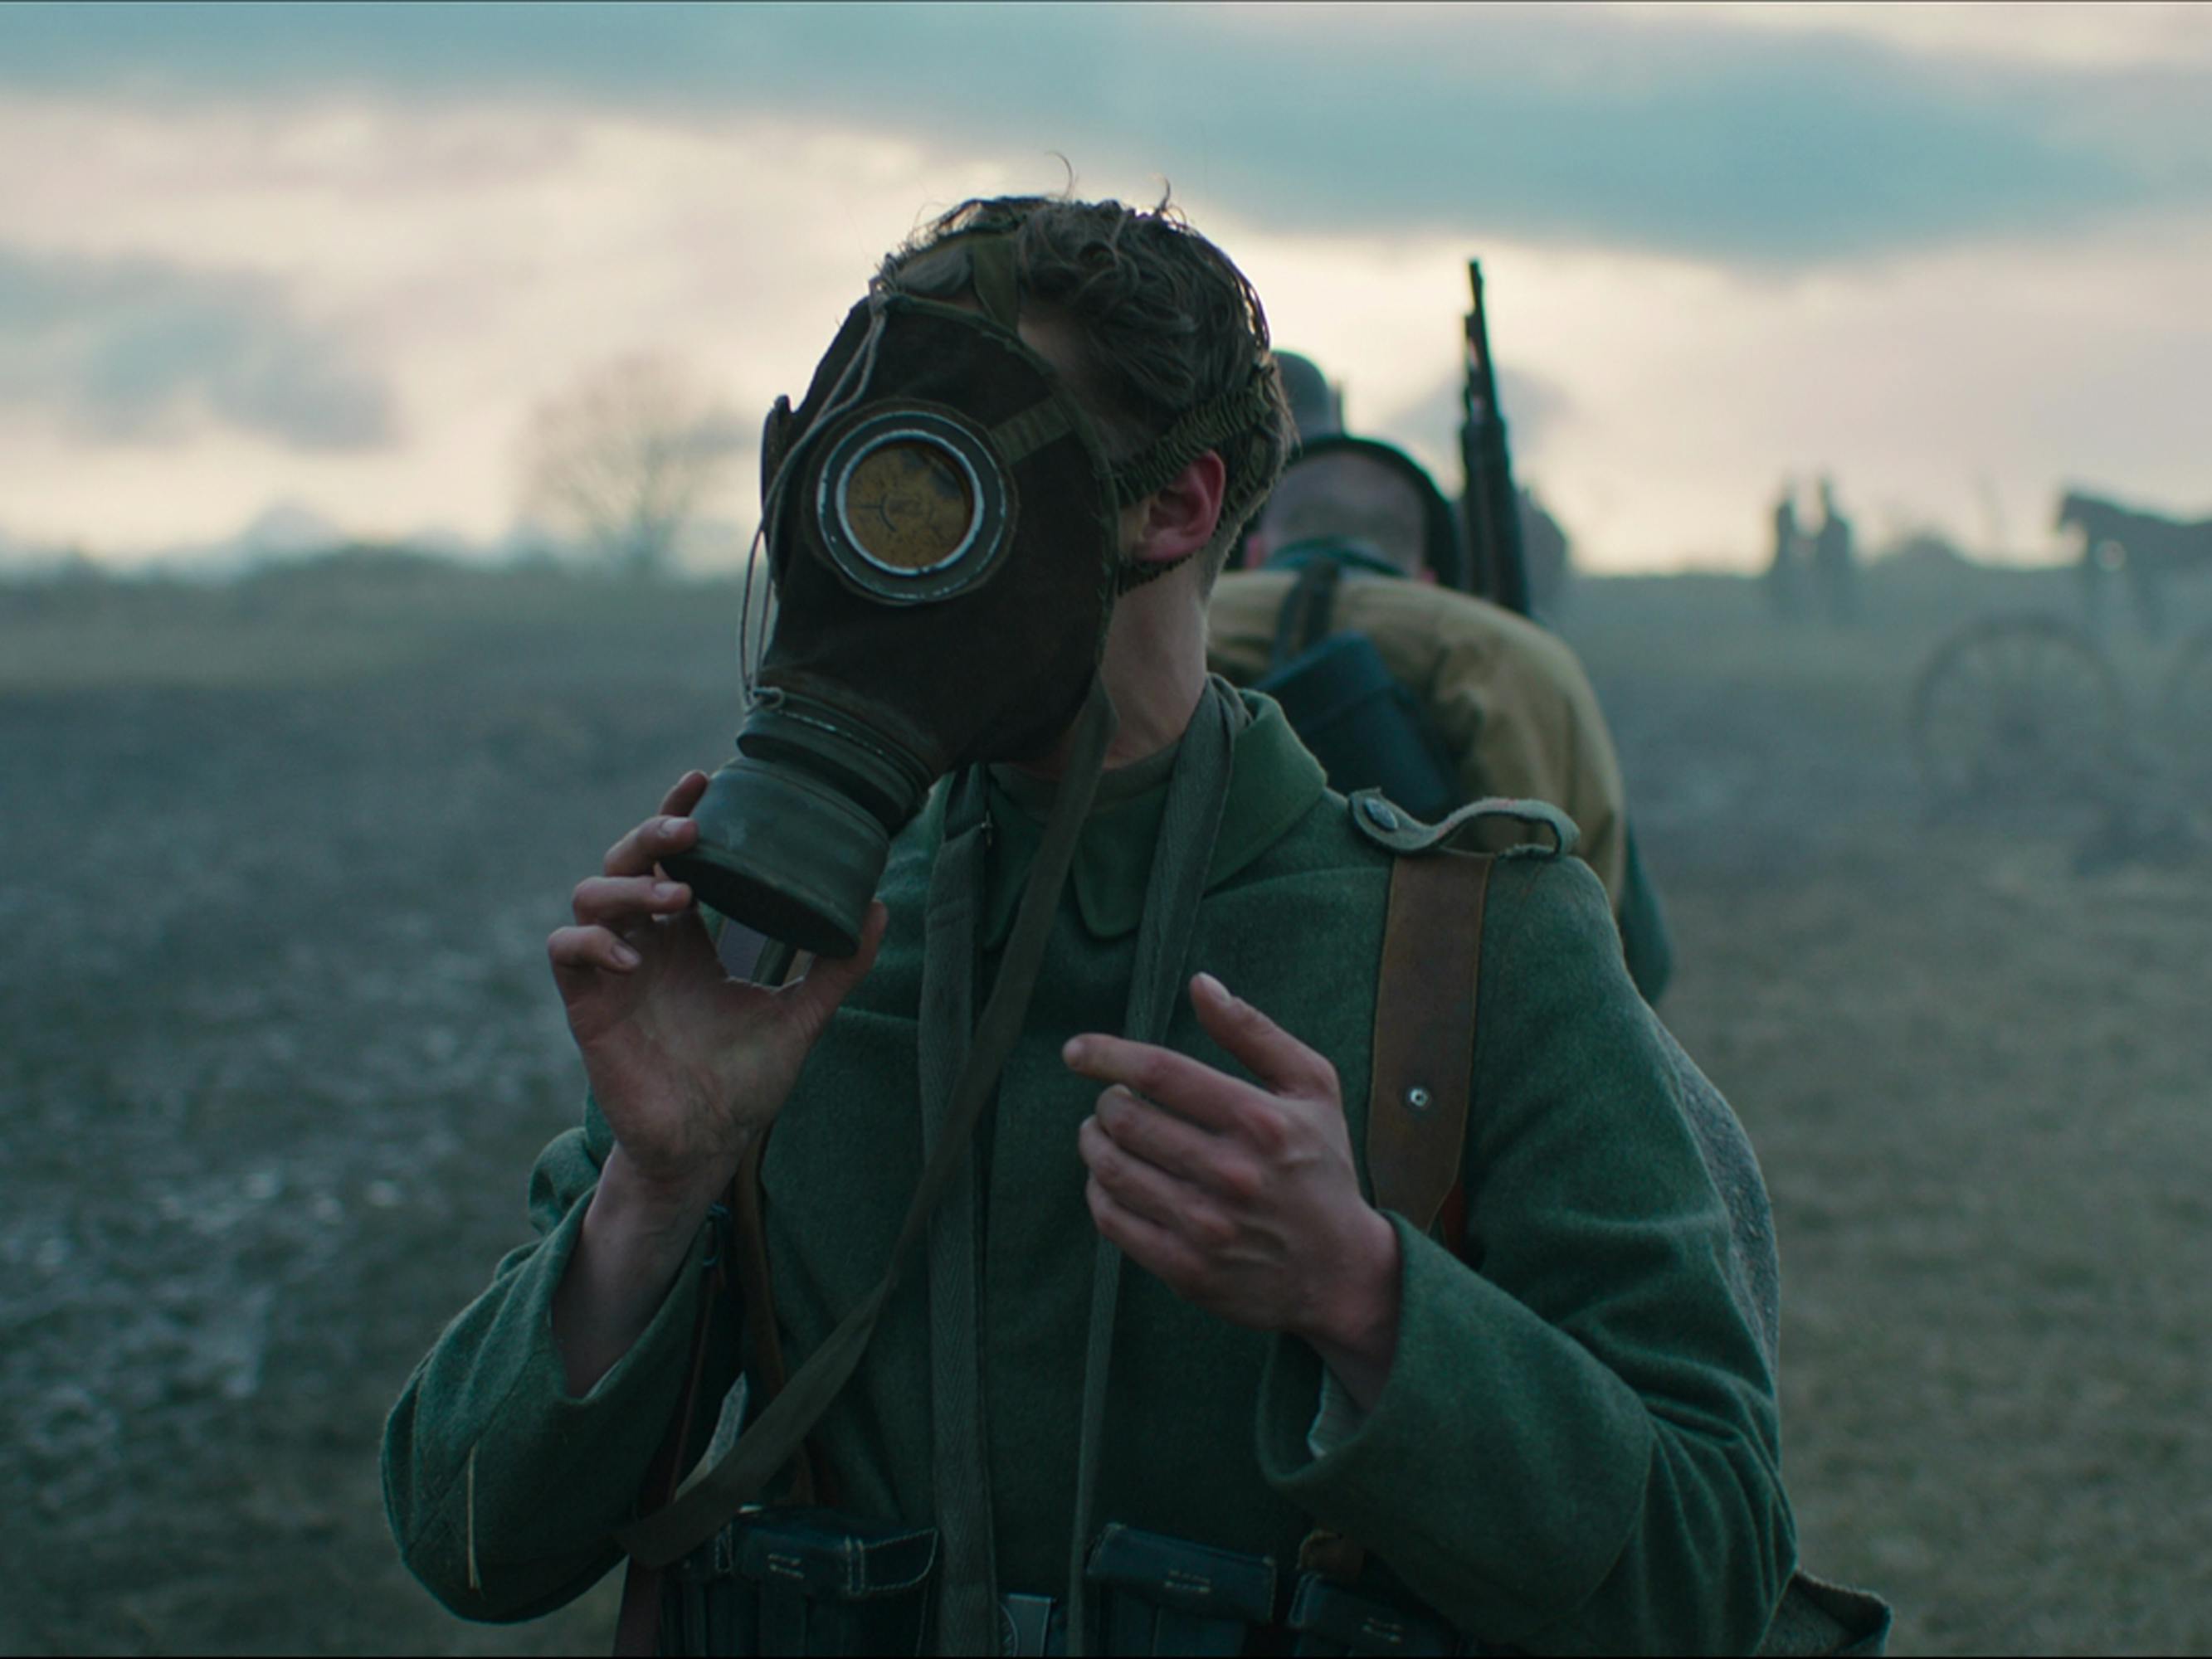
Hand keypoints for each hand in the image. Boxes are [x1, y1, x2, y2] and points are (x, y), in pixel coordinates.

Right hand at [547, 771, 886, 1211]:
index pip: (675, 858)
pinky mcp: (588, 1006)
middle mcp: (647, 943)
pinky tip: (633, 957)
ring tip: (678, 900)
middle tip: (691, 831)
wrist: (708, 1145)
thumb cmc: (745, 1082)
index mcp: (690, 938)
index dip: (679, 813)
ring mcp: (613, 971)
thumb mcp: (802, 1015)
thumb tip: (880, 906)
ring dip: (630, 886)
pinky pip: (565, 951)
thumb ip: (839, 965)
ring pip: (590, 893)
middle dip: (651, 834)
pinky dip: (592, 941)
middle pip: (627, 860)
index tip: (705, 779)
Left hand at [1066, 972, 1401, 1406]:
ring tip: (1103, 1133)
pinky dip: (1098, 1191)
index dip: (1107, 1055)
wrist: (1340, 1271)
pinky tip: (1109, 1179)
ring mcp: (1206, 1225)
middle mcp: (1231, 1172)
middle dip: (1106, 1102)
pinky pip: (1113, 1220)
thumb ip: (1254, 1032)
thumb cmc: (1321, 1167)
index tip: (1076, 1051)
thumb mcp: (1312, 1087)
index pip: (1161, 1073)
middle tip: (1112, 1102)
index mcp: (1260, 1120)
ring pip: (1112, 1169)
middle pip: (1128, 1120)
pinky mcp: (1187, 1268)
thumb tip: (1201, 984)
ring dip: (1093, 1143)